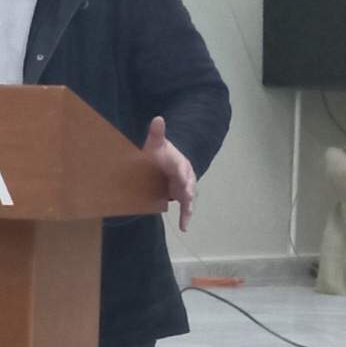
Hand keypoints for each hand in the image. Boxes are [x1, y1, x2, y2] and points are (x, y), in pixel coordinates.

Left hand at [143, 116, 195, 231]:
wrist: (163, 163)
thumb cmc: (159, 153)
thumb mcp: (156, 144)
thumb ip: (157, 133)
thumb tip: (158, 118)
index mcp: (180, 162)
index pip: (183, 167)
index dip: (183, 174)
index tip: (183, 180)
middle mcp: (186, 175)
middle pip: (189, 184)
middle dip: (188, 191)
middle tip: (186, 198)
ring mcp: (185, 187)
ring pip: (189, 197)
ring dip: (188, 206)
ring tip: (186, 217)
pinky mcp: (182, 197)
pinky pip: (186, 208)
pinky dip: (186, 217)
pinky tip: (183, 227)